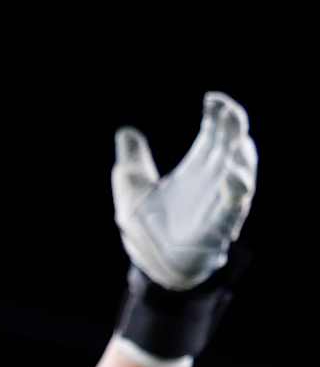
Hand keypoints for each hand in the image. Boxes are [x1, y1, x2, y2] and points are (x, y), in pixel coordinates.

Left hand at [112, 91, 256, 290]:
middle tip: (228, 111)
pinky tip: (232, 177)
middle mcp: (213, 180)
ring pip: (241, 173)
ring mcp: (219, 202)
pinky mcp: (218, 226)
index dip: (219, 115)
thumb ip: (132, 161)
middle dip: (233, 128)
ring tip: (236, 139)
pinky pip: (233, 207)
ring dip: (241, 156)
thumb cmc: (149, 227)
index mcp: (197, 167)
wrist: (154, 267)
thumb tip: (125, 131)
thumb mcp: (132, 189)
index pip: (215, 133)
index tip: (211, 99)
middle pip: (232, 146)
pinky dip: (235, 192)